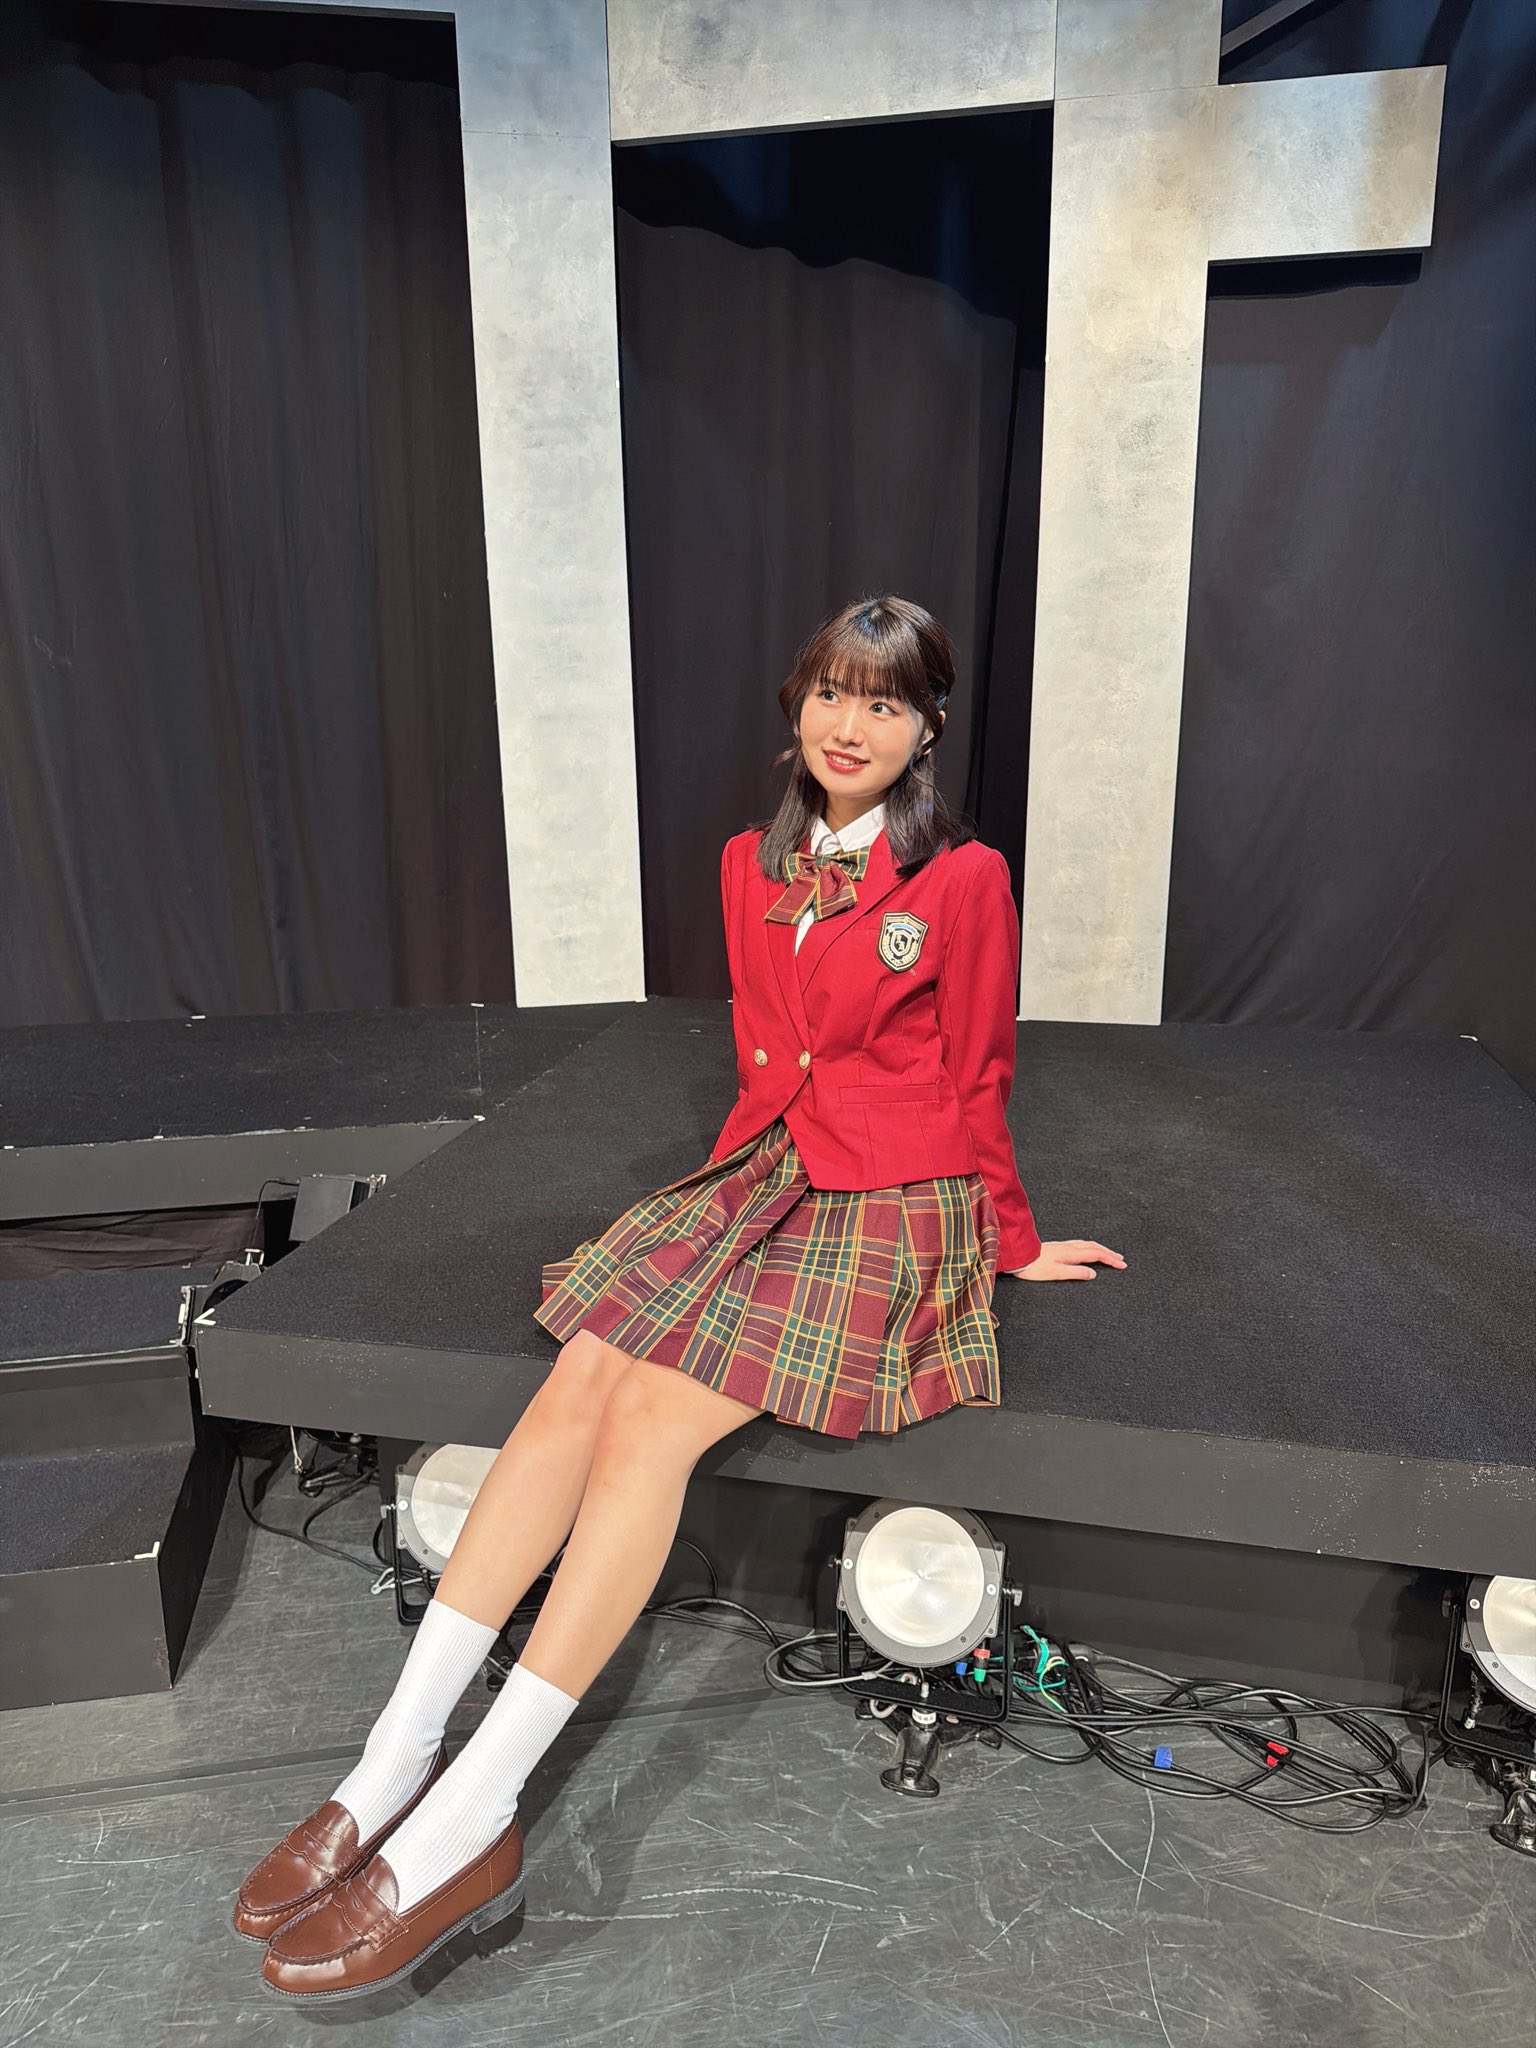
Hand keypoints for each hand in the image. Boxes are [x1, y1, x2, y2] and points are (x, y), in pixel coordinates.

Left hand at [1006, 1240, 1125, 1281]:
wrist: (1019, 1257)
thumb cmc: (1035, 1267)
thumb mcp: (1057, 1273)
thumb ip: (1076, 1273)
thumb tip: (1093, 1274)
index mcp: (1071, 1253)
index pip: (1096, 1255)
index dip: (1110, 1260)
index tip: (1122, 1265)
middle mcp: (1069, 1247)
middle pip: (1094, 1247)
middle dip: (1109, 1253)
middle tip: (1121, 1259)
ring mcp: (1063, 1246)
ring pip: (1088, 1244)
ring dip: (1101, 1249)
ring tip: (1109, 1254)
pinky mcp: (1058, 1247)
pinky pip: (1080, 1244)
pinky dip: (1091, 1247)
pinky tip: (1088, 1250)